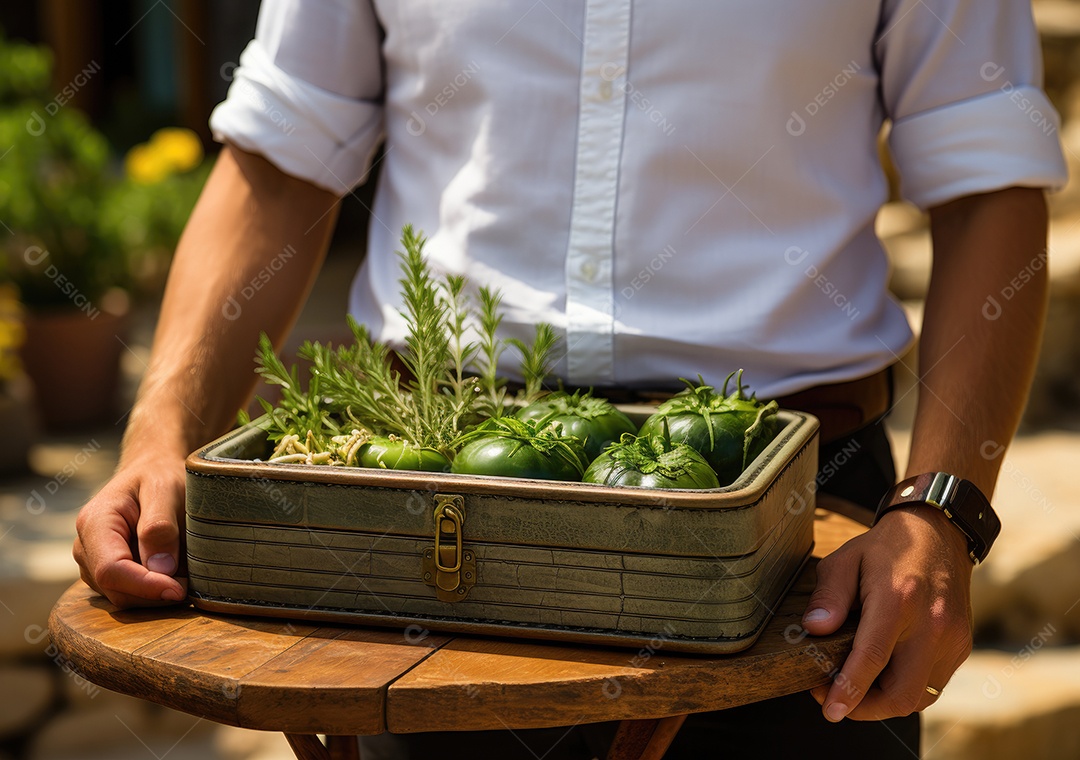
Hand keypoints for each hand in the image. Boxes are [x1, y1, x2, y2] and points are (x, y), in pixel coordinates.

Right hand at [73, 455, 187, 607]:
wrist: (152, 473)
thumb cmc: (159, 476)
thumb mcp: (165, 490)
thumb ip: (160, 526)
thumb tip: (161, 569)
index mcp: (95, 523)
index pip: (111, 569)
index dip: (145, 586)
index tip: (179, 590)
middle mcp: (86, 547)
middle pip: (116, 589)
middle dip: (155, 594)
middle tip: (193, 583)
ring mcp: (94, 563)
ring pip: (123, 597)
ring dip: (156, 595)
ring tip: (187, 573)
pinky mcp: (108, 574)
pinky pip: (130, 594)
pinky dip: (154, 592)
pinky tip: (175, 574)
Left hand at [801, 506, 973, 720]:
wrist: (937, 534)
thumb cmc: (885, 548)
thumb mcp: (845, 559)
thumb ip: (829, 596)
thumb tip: (814, 629)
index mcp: (897, 599)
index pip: (872, 657)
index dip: (849, 690)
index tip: (830, 710)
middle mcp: (931, 623)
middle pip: (901, 692)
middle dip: (865, 709)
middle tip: (836, 700)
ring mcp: (952, 638)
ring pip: (919, 697)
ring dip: (885, 703)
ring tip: (856, 689)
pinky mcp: (961, 646)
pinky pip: (932, 685)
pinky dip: (906, 690)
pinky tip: (882, 676)